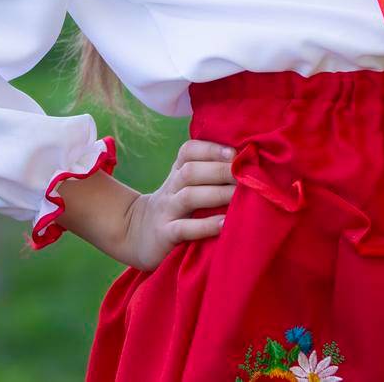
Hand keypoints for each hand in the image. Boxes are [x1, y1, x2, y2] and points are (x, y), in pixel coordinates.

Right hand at [116, 138, 237, 271]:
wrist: (136, 233)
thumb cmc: (176, 206)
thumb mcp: (183, 184)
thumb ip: (207, 173)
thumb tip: (247, 162)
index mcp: (177, 171)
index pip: (188, 151)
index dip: (211, 149)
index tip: (234, 153)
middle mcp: (171, 187)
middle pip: (191, 171)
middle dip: (220, 170)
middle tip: (246, 175)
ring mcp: (166, 210)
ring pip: (189, 196)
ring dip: (217, 194)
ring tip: (240, 196)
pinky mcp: (165, 234)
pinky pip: (184, 228)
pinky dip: (205, 225)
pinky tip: (224, 224)